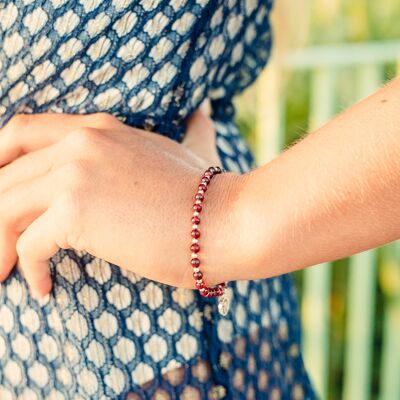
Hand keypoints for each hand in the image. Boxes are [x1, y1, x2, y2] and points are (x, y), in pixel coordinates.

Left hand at [0, 106, 240, 297]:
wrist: (228, 220)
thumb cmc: (209, 194)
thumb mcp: (192, 150)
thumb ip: (193, 129)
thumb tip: (204, 111)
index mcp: (99, 129)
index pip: (20, 131)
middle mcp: (81, 143)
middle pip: (5, 176)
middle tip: (0, 246)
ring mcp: (76, 174)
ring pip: (4, 208)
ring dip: (0, 244)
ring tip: (6, 272)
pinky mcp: (77, 211)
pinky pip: (29, 244)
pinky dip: (28, 268)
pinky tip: (45, 287)